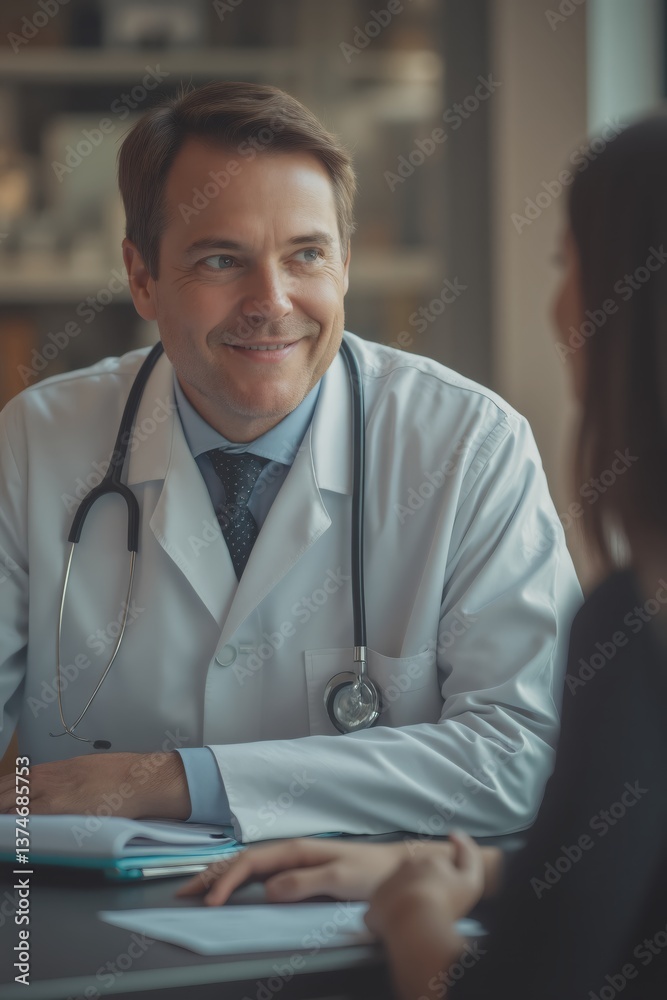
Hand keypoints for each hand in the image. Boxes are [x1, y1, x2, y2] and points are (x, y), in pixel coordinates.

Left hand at [0, 752, 190, 818]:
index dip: (2, 793)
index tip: (1, 802)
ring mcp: (51, 793)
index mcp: (54, 769)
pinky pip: (26, 817)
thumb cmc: (119, 775)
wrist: (138, 779)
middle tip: (0, 815)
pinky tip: (12, 831)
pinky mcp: (59, 808)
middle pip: (7, 791)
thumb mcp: (86, 769)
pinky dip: (16, 824)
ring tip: (4, 823)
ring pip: (12, 803)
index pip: (12, 780)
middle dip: (0, 803)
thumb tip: (54, 790)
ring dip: (4, 812)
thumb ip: (64, 779)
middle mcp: (48, 778)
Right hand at [177, 837, 456, 903]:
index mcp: (297, 849)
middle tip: (182, 892)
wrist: (396, 868)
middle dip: (211, 874)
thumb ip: (304, 882)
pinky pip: (259, 871)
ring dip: (220, 875)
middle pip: (242, 860)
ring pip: (248, 865)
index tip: (211, 901)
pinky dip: (237, 878)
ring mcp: (294, 859)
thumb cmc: (372, 873)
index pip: (251, 862)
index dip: (227, 880)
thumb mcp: (340, 879)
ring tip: (195, 889)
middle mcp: (291, 850)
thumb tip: (268, 890)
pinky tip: (230, 886)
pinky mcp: (299, 869)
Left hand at [364, 833, 484, 999]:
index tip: (445, 899)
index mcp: (426, 860)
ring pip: (398, 892)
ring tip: (415, 921)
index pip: (435, 868)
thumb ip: (468, 854)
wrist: (415, 922)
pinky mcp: (374, 903)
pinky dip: (388, 917)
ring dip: (404, 902)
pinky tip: (397, 928)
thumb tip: (455, 834)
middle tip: (431, 911)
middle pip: (415, 878)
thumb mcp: (471, 880)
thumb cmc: (445, 903)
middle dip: (422, 889)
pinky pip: (382, 910)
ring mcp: (386, 883)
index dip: (443, 884)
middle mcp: (404, 867)